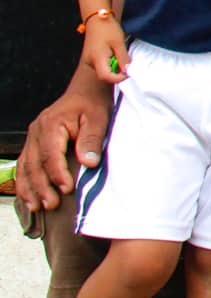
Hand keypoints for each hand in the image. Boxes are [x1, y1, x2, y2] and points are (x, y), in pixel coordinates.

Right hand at [14, 83, 111, 210]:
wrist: (86, 90)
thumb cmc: (94, 103)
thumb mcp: (99, 118)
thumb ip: (91, 139)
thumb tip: (88, 163)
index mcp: (51, 124)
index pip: (50, 154)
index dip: (57, 174)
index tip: (67, 189)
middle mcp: (36, 131)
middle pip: (34, 164)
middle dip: (41, 187)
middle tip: (51, 205)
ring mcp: (32, 137)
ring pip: (25, 167)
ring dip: (29, 188)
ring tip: (36, 207)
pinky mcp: (34, 143)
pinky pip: (24, 164)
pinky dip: (25, 182)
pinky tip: (30, 197)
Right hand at [80, 18, 127, 84]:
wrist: (96, 19)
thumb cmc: (108, 29)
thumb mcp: (119, 44)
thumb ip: (123, 59)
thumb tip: (128, 71)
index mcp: (97, 58)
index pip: (106, 77)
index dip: (118, 78)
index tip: (128, 73)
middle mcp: (90, 62)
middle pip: (105, 75)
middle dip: (117, 72)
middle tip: (126, 62)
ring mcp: (89, 60)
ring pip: (104, 71)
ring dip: (114, 67)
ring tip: (119, 54)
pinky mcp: (90, 58)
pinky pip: (101, 66)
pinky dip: (110, 63)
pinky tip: (114, 53)